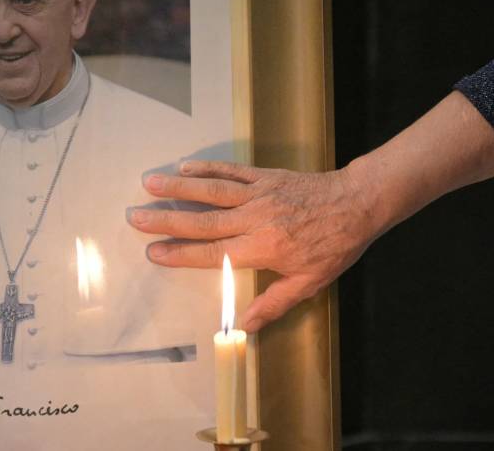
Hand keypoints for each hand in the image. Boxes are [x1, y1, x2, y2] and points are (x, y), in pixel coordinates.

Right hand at [131, 160, 384, 332]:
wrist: (358, 203)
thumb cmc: (335, 246)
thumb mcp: (308, 282)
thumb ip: (273, 303)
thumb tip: (244, 327)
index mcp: (263, 248)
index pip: (212, 253)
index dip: (180, 254)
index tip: (153, 252)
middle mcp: (255, 218)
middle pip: (202, 220)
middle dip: (166, 219)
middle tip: (134, 217)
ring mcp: (259, 193)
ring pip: (211, 190)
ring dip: (178, 187)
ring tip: (148, 183)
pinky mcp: (266, 176)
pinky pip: (232, 171)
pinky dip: (208, 168)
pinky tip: (185, 166)